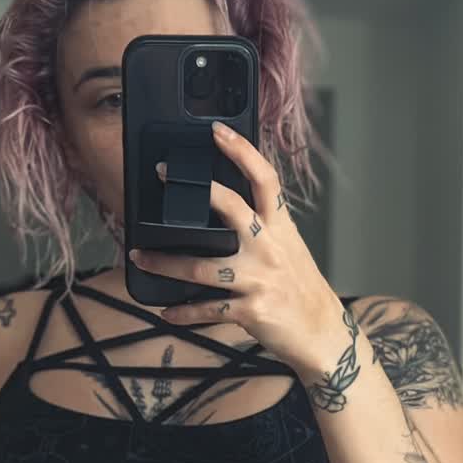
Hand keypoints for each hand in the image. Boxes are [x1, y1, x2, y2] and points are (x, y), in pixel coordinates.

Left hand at [128, 120, 342, 371]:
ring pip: (203, 268)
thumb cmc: (300, 288)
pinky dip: (183, 312)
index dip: (242, 151)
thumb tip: (228, 208)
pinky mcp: (250, 310)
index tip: (216, 130)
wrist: (322, 331)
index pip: (264, 179)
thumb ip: (264, 227)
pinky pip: (207, 310)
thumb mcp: (288, 248)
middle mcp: (269, 248)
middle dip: (197, 191)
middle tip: (163, 174)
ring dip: (165, 263)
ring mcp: (259, 279)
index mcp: (280, 227)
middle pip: (232, 208)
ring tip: (140, 257)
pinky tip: (166, 310)